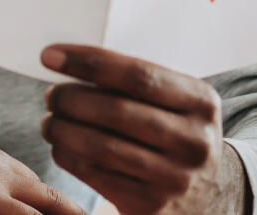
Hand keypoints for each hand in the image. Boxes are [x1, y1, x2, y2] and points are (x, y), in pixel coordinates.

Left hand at [40, 45, 247, 214]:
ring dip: (64, 130)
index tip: (50, 56)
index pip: (138, 75)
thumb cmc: (178, 134)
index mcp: (201, 102)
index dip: (88, 63)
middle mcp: (194, 140)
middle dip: (71, 99)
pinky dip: (71, 158)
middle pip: (116, 111)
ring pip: (102, 147)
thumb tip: (72, 64)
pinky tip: (60, 146)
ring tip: (50, 121)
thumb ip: (139, 85)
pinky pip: (98, 176)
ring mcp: (174, 177)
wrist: (207, 195)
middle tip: (51, 95)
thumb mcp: (180, 104)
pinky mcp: (151, 206)